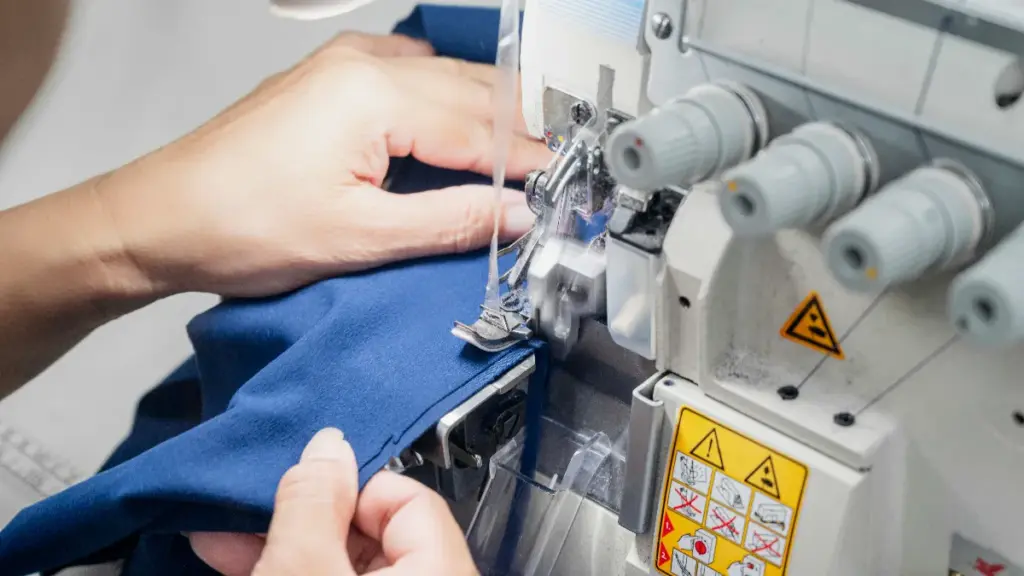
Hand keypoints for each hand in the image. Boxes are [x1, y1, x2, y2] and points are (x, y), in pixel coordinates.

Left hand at [96, 32, 549, 297]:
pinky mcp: (331, 78)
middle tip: (555, 176)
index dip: (529, 163)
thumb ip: (450, 221)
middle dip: (519, 135)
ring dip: (489, 118)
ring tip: (522, 159)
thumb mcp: (360, 238)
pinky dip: (449, 104)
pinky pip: (414, 77)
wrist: (163, 217)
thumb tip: (513, 214)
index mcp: (374, 95)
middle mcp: (363, 65)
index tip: (564, 188)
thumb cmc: (241, 225)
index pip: (481, 129)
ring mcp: (345, 65)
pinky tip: (460, 130)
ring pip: (447, 81)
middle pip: (473, 94)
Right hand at [189, 428, 477, 575]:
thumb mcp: (303, 570)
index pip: (408, 498)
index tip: (297, 481)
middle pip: (374, 531)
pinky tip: (243, 563)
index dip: (346, 483)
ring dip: (287, 544)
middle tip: (244, 505)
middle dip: (302, 514)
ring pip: (347, 563)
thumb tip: (326, 446)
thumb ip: (314, 505)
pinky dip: (294, 572)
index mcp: (443, 570)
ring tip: (221, 536)